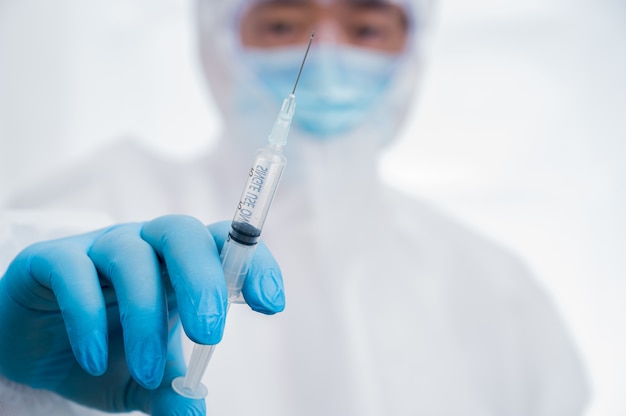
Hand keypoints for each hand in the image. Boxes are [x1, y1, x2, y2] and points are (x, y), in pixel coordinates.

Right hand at [0, 215, 283, 414]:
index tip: (272, 304)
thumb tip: (197, 413)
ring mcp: (99, 248)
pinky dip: (87, 316)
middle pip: (182, 233)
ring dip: (144, 315)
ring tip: (150, 371)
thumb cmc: (106, 354)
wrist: (34, 350)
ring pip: (131, 255)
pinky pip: (74, 273)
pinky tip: (94, 360)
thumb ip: (173, 391)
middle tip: (210, 335)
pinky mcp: (53, 259)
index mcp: (180, 265)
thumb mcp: (144, 380)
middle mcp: (146, 246)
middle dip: (203, 281)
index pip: (225, 243)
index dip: (253, 265)